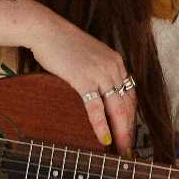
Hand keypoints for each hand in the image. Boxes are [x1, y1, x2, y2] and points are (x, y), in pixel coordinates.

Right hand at [23, 4, 137, 157]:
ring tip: (120, 148)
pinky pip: (95, 108)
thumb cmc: (63, 44)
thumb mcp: (90, 55)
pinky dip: (101, 125)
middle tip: (129, 147)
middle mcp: (113, 67)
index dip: (132, 115)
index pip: (130, 94)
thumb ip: (99, 70)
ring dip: (120, 131)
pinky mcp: (83, 79)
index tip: (130, 130)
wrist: (46, 31)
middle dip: (129, 128)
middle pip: (127, 104)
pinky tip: (104, 139)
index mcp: (116, 62)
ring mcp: (99, 73)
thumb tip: (100, 90)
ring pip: (116, 108)